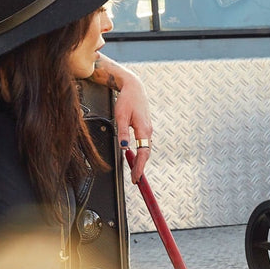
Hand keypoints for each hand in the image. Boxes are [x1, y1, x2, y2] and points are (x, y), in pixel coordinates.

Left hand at [112, 67, 152, 183]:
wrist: (134, 88)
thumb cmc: (127, 100)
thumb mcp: (121, 115)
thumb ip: (123, 132)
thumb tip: (124, 147)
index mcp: (143, 129)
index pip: (143, 153)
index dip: (140, 167)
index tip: (136, 177)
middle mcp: (148, 131)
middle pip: (146, 154)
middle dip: (141, 168)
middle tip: (135, 180)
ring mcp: (148, 130)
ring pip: (146, 150)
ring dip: (141, 162)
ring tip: (135, 172)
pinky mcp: (145, 128)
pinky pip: (145, 144)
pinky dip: (141, 154)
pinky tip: (136, 158)